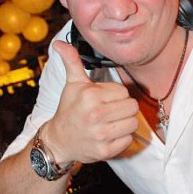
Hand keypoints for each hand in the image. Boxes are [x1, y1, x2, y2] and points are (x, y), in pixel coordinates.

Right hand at [43, 41, 138, 163]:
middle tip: (110, 111)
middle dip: (123, 108)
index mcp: (90, 96)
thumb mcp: (72, 84)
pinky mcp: (105, 151)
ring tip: (111, 122)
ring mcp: (101, 135)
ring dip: (125, 123)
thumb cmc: (69, 109)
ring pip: (133, 123)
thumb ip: (72, 61)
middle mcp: (96, 115)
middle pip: (132, 107)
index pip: (124, 92)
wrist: (58, 141)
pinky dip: (122, 138)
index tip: (104, 100)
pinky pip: (128, 140)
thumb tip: (59, 42)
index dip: (116, 95)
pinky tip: (109, 134)